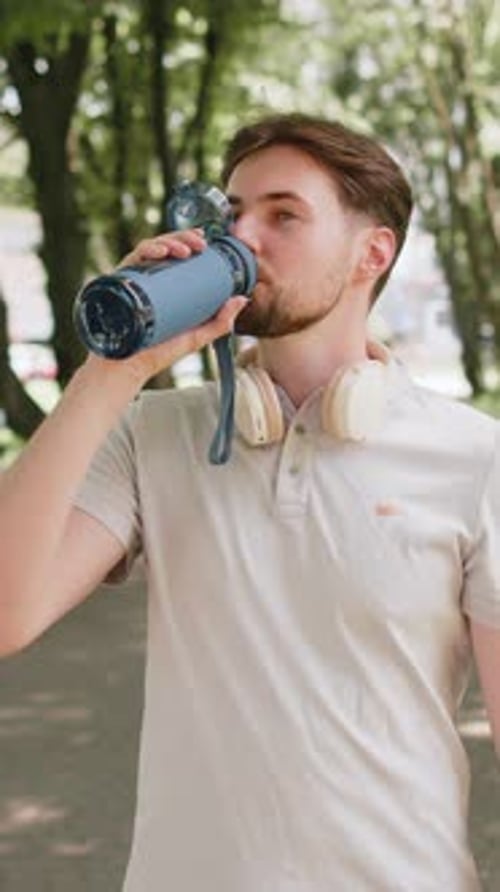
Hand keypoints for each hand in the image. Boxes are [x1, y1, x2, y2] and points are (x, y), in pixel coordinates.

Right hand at [85, 227, 248, 389]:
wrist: (130, 367)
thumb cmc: (159, 351)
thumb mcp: (196, 335)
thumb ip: (220, 322)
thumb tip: (242, 299)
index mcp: (164, 284)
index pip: (174, 254)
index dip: (187, 240)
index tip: (204, 241)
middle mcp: (147, 278)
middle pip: (164, 247)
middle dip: (182, 238)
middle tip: (199, 244)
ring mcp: (133, 280)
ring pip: (149, 249)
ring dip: (168, 242)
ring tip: (184, 250)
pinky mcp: (120, 284)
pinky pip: (131, 260)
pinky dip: (146, 251)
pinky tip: (161, 253)